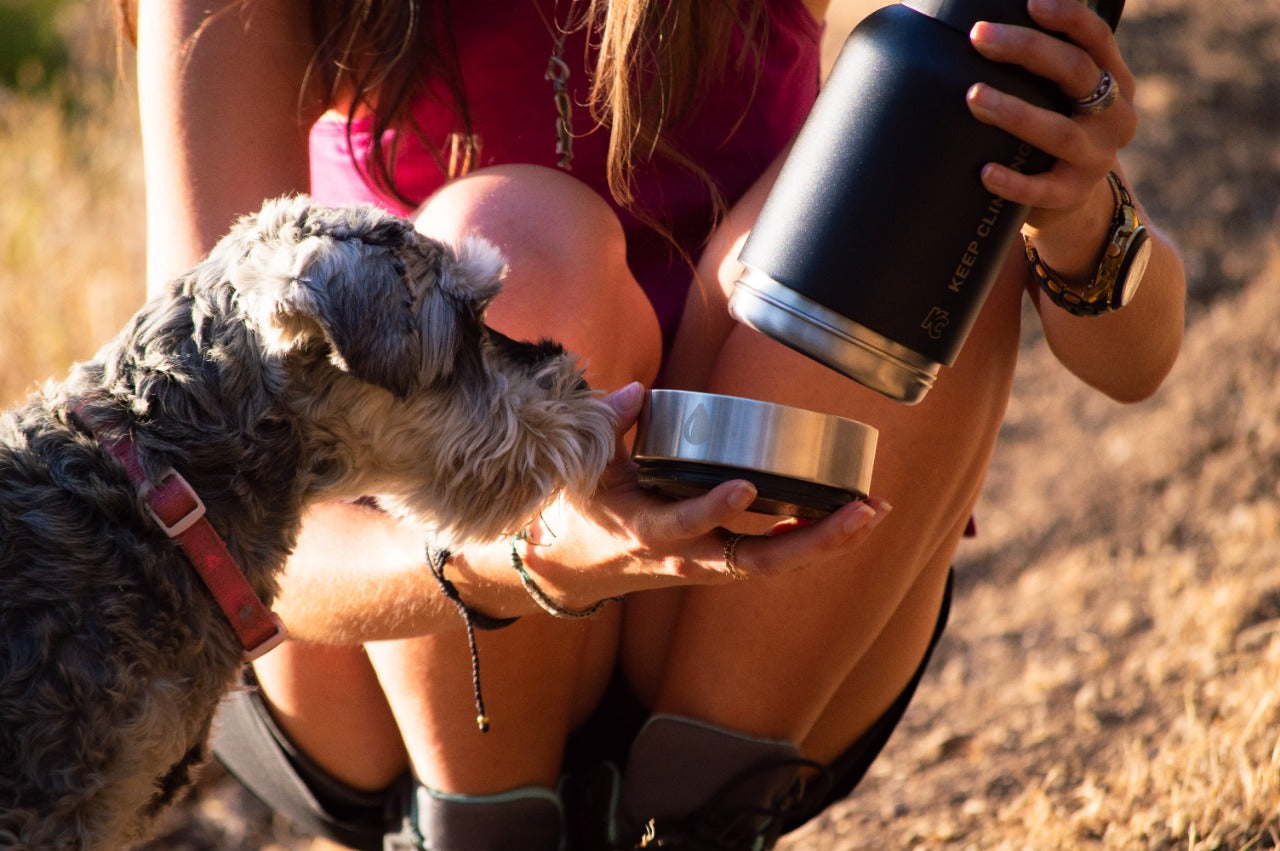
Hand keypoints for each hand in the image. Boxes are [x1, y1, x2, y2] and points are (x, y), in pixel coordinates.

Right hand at [517, 382, 891, 606]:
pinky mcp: (722, 565)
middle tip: (860, 511)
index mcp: (647, 531)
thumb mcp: (584, 469)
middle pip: (759, 561)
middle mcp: (686, 557)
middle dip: (814, 539)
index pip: (683, 524)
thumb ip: (607, 425)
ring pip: (776, 563)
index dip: (714, 509)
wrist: (578, 571)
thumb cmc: (584, 512)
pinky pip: (774, 558)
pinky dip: (812, 540)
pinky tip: (849, 519)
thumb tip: (635, 391)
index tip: (744, 486)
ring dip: (827, 541)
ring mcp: (709, 566)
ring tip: (873, 511)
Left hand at [964, 0, 1137, 225]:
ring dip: (1015, 112)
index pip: (1097, 38)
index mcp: (1114, 80)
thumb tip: (981, 27)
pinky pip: (1043, 189)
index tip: (1031, 3)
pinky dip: (1013, 182)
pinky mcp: (1073, 194)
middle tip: (979, 38)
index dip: (1068, 17)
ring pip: (1059, 131)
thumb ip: (1040, 64)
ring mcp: (1097, 157)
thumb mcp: (1059, 95)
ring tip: (974, 97)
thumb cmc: (1053, 128)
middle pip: (1075, 72)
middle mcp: (1114, 115)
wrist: (1069, 200)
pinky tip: (985, 172)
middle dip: (1027, 49)